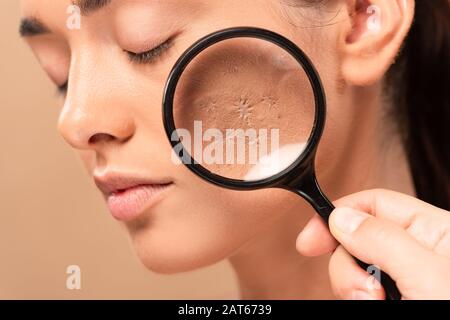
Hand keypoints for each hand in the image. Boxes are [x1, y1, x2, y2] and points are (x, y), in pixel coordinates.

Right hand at [296, 189, 449, 299]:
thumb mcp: (427, 277)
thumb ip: (383, 239)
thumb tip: (342, 218)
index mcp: (435, 232)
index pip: (375, 204)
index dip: (339, 215)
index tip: (310, 240)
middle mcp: (418, 253)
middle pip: (358, 239)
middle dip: (348, 266)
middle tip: (366, 294)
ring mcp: (405, 280)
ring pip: (356, 271)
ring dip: (353, 290)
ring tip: (374, 306)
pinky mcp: (394, 299)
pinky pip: (361, 294)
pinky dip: (358, 300)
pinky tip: (373, 307)